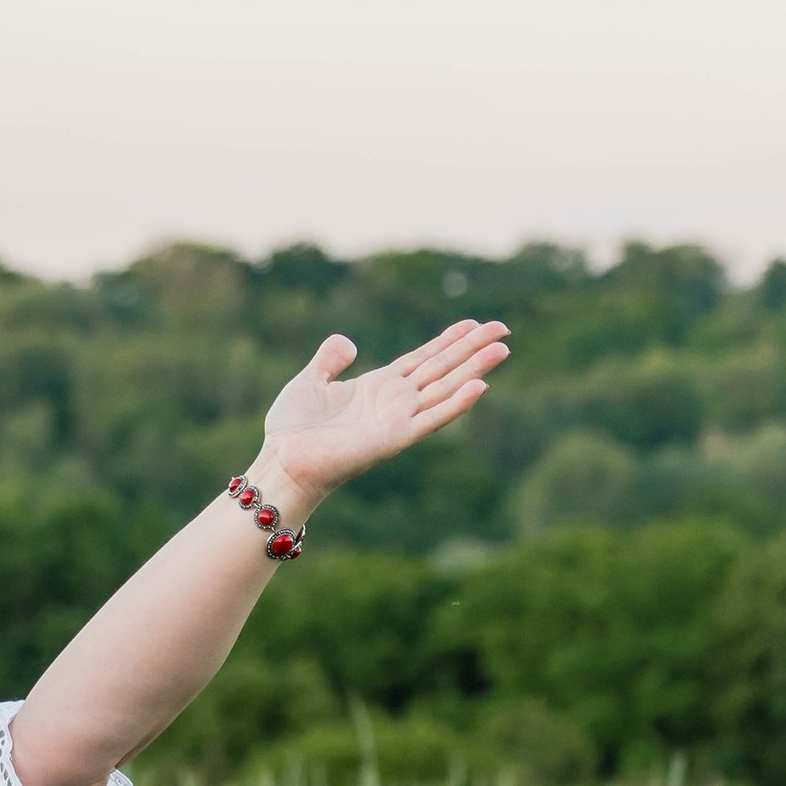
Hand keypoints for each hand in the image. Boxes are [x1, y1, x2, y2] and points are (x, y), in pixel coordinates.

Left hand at [256, 316, 509, 513]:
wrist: (282, 462)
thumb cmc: (293, 430)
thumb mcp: (310, 381)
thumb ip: (329, 360)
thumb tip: (348, 342)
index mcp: (379, 387)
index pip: (423, 358)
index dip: (449, 340)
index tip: (474, 323)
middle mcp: (395, 402)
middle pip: (443, 369)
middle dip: (472, 348)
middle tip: (504, 329)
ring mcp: (398, 420)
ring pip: (446, 389)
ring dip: (475, 369)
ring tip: (501, 349)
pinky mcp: (395, 438)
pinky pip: (432, 419)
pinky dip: (456, 405)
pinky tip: (480, 387)